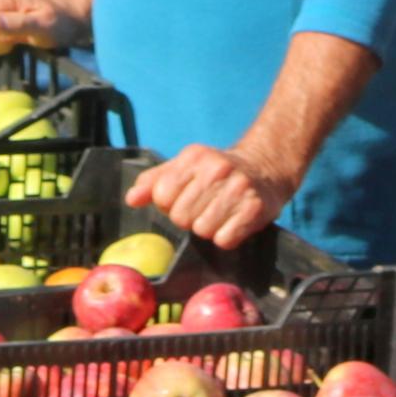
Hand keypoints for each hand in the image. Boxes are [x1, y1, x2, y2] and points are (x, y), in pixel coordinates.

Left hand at [129, 142, 290, 247]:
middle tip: (205, 207)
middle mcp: (217, 169)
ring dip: (209, 228)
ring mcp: (238, 188)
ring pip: (202, 230)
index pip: (162, 196)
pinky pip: (225, 240)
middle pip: (181, 217)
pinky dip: (227, 236)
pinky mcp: (255, 209)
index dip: (170, 204)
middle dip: (189, 218)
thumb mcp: (184, 167)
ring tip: (220, 213)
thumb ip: (154, 181)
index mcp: (194, 156)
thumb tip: (131, 199)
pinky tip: (233, 221)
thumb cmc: (216, 172)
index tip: (184, 198)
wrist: (264, 169)